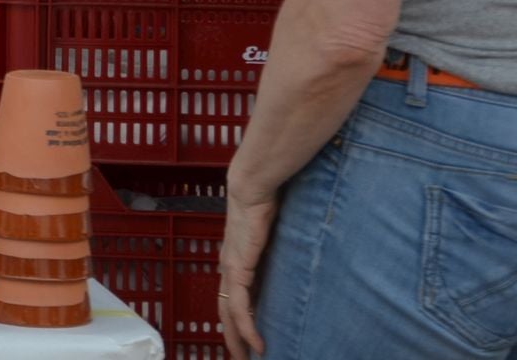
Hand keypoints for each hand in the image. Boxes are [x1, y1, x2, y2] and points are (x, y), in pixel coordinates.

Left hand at [218, 179, 278, 358]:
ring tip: (248, 358)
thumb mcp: (276, 235)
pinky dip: (247, 327)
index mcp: (237, 259)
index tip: (249, 340)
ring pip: (230, 313)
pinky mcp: (238, 267)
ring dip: (238, 338)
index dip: (239, 320)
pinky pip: (240, 305)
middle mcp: (230, 266)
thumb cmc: (267, 201)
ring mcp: (231, 267)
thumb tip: (298, 262)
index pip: (234, 297)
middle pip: (227, 311)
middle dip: (234, 337)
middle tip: (243, 358)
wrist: (254, 184)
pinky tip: (257, 343)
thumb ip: (280, 252)